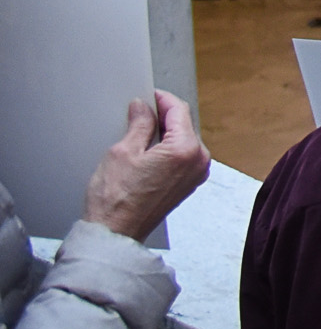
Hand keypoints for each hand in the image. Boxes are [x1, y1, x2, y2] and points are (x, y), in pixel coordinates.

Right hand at [80, 93, 210, 242]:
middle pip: (184, 126)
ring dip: (166, 134)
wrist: (114, 233)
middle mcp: (198, 162)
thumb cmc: (115, 200)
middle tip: (141, 112)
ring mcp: (196, 176)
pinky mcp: (188, 185)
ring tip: (140, 133)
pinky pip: (182, 157)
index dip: (162, 99)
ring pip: (184, 141)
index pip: (179, 111)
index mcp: (186, 150)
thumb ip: (139, 124)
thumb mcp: (122, 151)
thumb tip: (143, 108)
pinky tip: (148, 152)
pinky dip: (168, 150)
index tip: (150, 95)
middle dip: (164, 117)